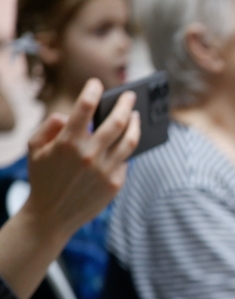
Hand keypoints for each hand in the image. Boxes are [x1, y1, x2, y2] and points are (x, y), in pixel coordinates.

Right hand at [20, 78, 139, 240]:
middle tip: (131, 95)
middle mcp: (90, 154)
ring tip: (136, 116)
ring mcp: (105, 170)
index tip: (97, 84)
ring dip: (135, 125)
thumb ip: (50, 126)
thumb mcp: (34, 148)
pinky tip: (125, 143)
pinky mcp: (115, 183)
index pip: (85, 107)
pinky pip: (125, 162)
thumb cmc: (42, 177)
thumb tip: (71, 115)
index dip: (92, 91)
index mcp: (68, 142)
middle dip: (125, 104)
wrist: (51, 215)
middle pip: (117, 122)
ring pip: (130, 141)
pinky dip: (124, 151)